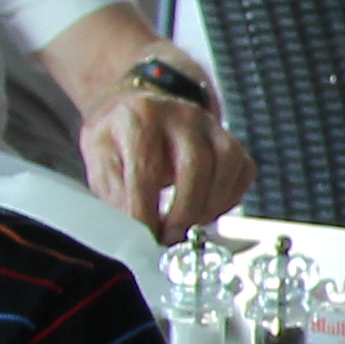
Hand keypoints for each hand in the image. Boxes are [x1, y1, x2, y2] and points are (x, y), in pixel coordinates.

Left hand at [79, 90, 254, 239]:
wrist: (141, 108)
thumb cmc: (120, 138)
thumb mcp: (100, 160)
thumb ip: (115, 193)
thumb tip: (135, 229)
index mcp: (141, 118)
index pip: (146, 169)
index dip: (146, 209)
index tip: (144, 234)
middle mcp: (181, 115)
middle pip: (196, 165)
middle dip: (184, 211)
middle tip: (169, 235)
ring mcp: (210, 124)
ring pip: (227, 166)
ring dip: (209, 206)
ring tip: (189, 224)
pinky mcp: (230, 138)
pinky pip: (243, 171)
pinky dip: (228, 198)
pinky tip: (206, 208)